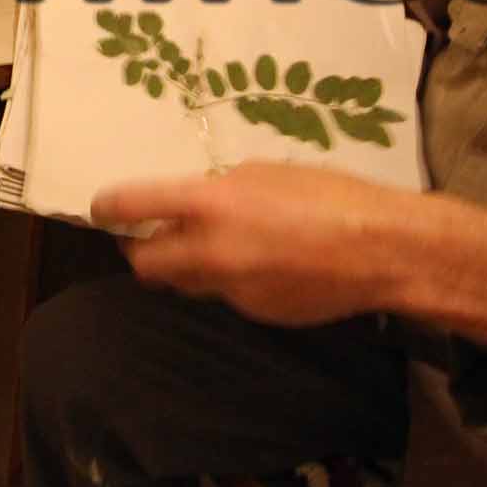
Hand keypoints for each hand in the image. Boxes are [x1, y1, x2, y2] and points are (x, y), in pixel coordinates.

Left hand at [91, 163, 405, 327]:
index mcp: (210, 204)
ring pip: (186, 283)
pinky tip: (264, 264)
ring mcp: (231, 290)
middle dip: (140, 250)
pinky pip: (227, 296)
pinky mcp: (255, 314)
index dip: (107, 207)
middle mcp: (210, 252)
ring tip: (213, 246)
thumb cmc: (331, 195)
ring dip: (186, 266)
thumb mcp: (266, 173)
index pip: (132, 205)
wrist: (382, 251)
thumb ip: (220, 189)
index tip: (103, 208)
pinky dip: (231, 280)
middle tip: (150, 236)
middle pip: (144, 264)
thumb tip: (194, 200)